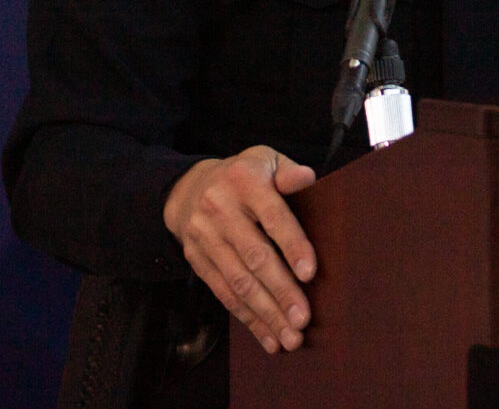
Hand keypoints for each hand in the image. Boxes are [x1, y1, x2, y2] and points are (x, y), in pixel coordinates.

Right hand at [163, 146, 318, 352]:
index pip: (273, 216)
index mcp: (244, 182)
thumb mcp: (265, 160)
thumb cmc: (242, 176)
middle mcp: (221, 210)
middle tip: (303, 319)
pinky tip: (267, 336)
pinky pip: (224, 294)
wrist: (188, 188)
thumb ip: (288, 172)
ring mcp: (205, 237)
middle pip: (255, 256)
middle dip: (280, 291)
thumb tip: (308, 178)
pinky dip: (248, 319)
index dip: (292, 245)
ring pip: (238, 282)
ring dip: (266, 314)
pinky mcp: (197, 261)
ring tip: (290, 337)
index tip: (310, 273)